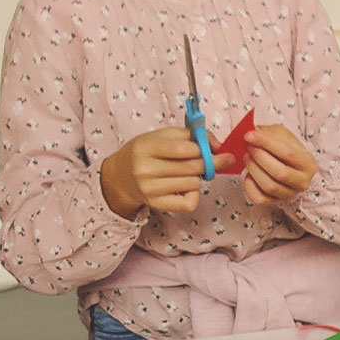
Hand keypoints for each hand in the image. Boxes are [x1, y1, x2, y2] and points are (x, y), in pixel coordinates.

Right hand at [100, 128, 233, 217]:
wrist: (120, 177)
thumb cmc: (146, 153)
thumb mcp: (161, 136)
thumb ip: (190, 135)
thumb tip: (219, 145)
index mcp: (145, 147)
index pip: (182, 149)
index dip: (202, 148)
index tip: (212, 148)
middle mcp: (144, 170)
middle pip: (191, 167)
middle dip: (209, 163)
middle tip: (213, 160)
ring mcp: (150, 190)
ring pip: (194, 183)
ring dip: (199, 177)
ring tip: (190, 172)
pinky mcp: (157, 205)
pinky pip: (189, 202)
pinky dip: (194, 194)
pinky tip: (186, 186)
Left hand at [241, 124, 317, 204]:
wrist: (287, 164)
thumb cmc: (285, 149)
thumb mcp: (282, 135)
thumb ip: (268, 133)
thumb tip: (251, 133)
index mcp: (309, 163)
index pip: (287, 153)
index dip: (266, 143)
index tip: (249, 135)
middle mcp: (303, 182)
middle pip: (280, 172)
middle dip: (260, 157)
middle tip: (248, 146)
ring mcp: (290, 194)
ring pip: (269, 186)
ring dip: (253, 169)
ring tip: (247, 157)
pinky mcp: (275, 202)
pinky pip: (259, 198)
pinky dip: (249, 186)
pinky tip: (249, 174)